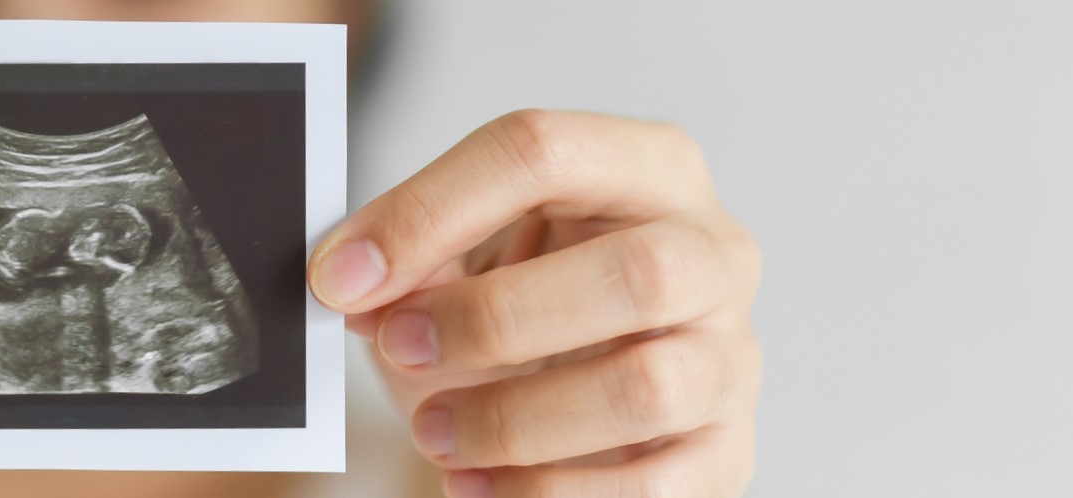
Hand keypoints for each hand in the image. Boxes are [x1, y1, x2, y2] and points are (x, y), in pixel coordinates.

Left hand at [311, 110, 761, 496]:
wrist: (580, 394)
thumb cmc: (523, 305)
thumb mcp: (464, 260)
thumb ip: (413, 257)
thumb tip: (352, 281)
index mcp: (645, 166)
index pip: (542, 151)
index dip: (427, 212)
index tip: (341, 275)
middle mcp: (711, 251)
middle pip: (633, 273)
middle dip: (492, 319)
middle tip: (397, 348)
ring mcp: (730, 355)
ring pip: (645, 387)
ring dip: (515, 420)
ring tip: (433, 434)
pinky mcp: (726, 451)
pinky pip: (654, 486)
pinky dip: (549, 493)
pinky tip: (478, 486)